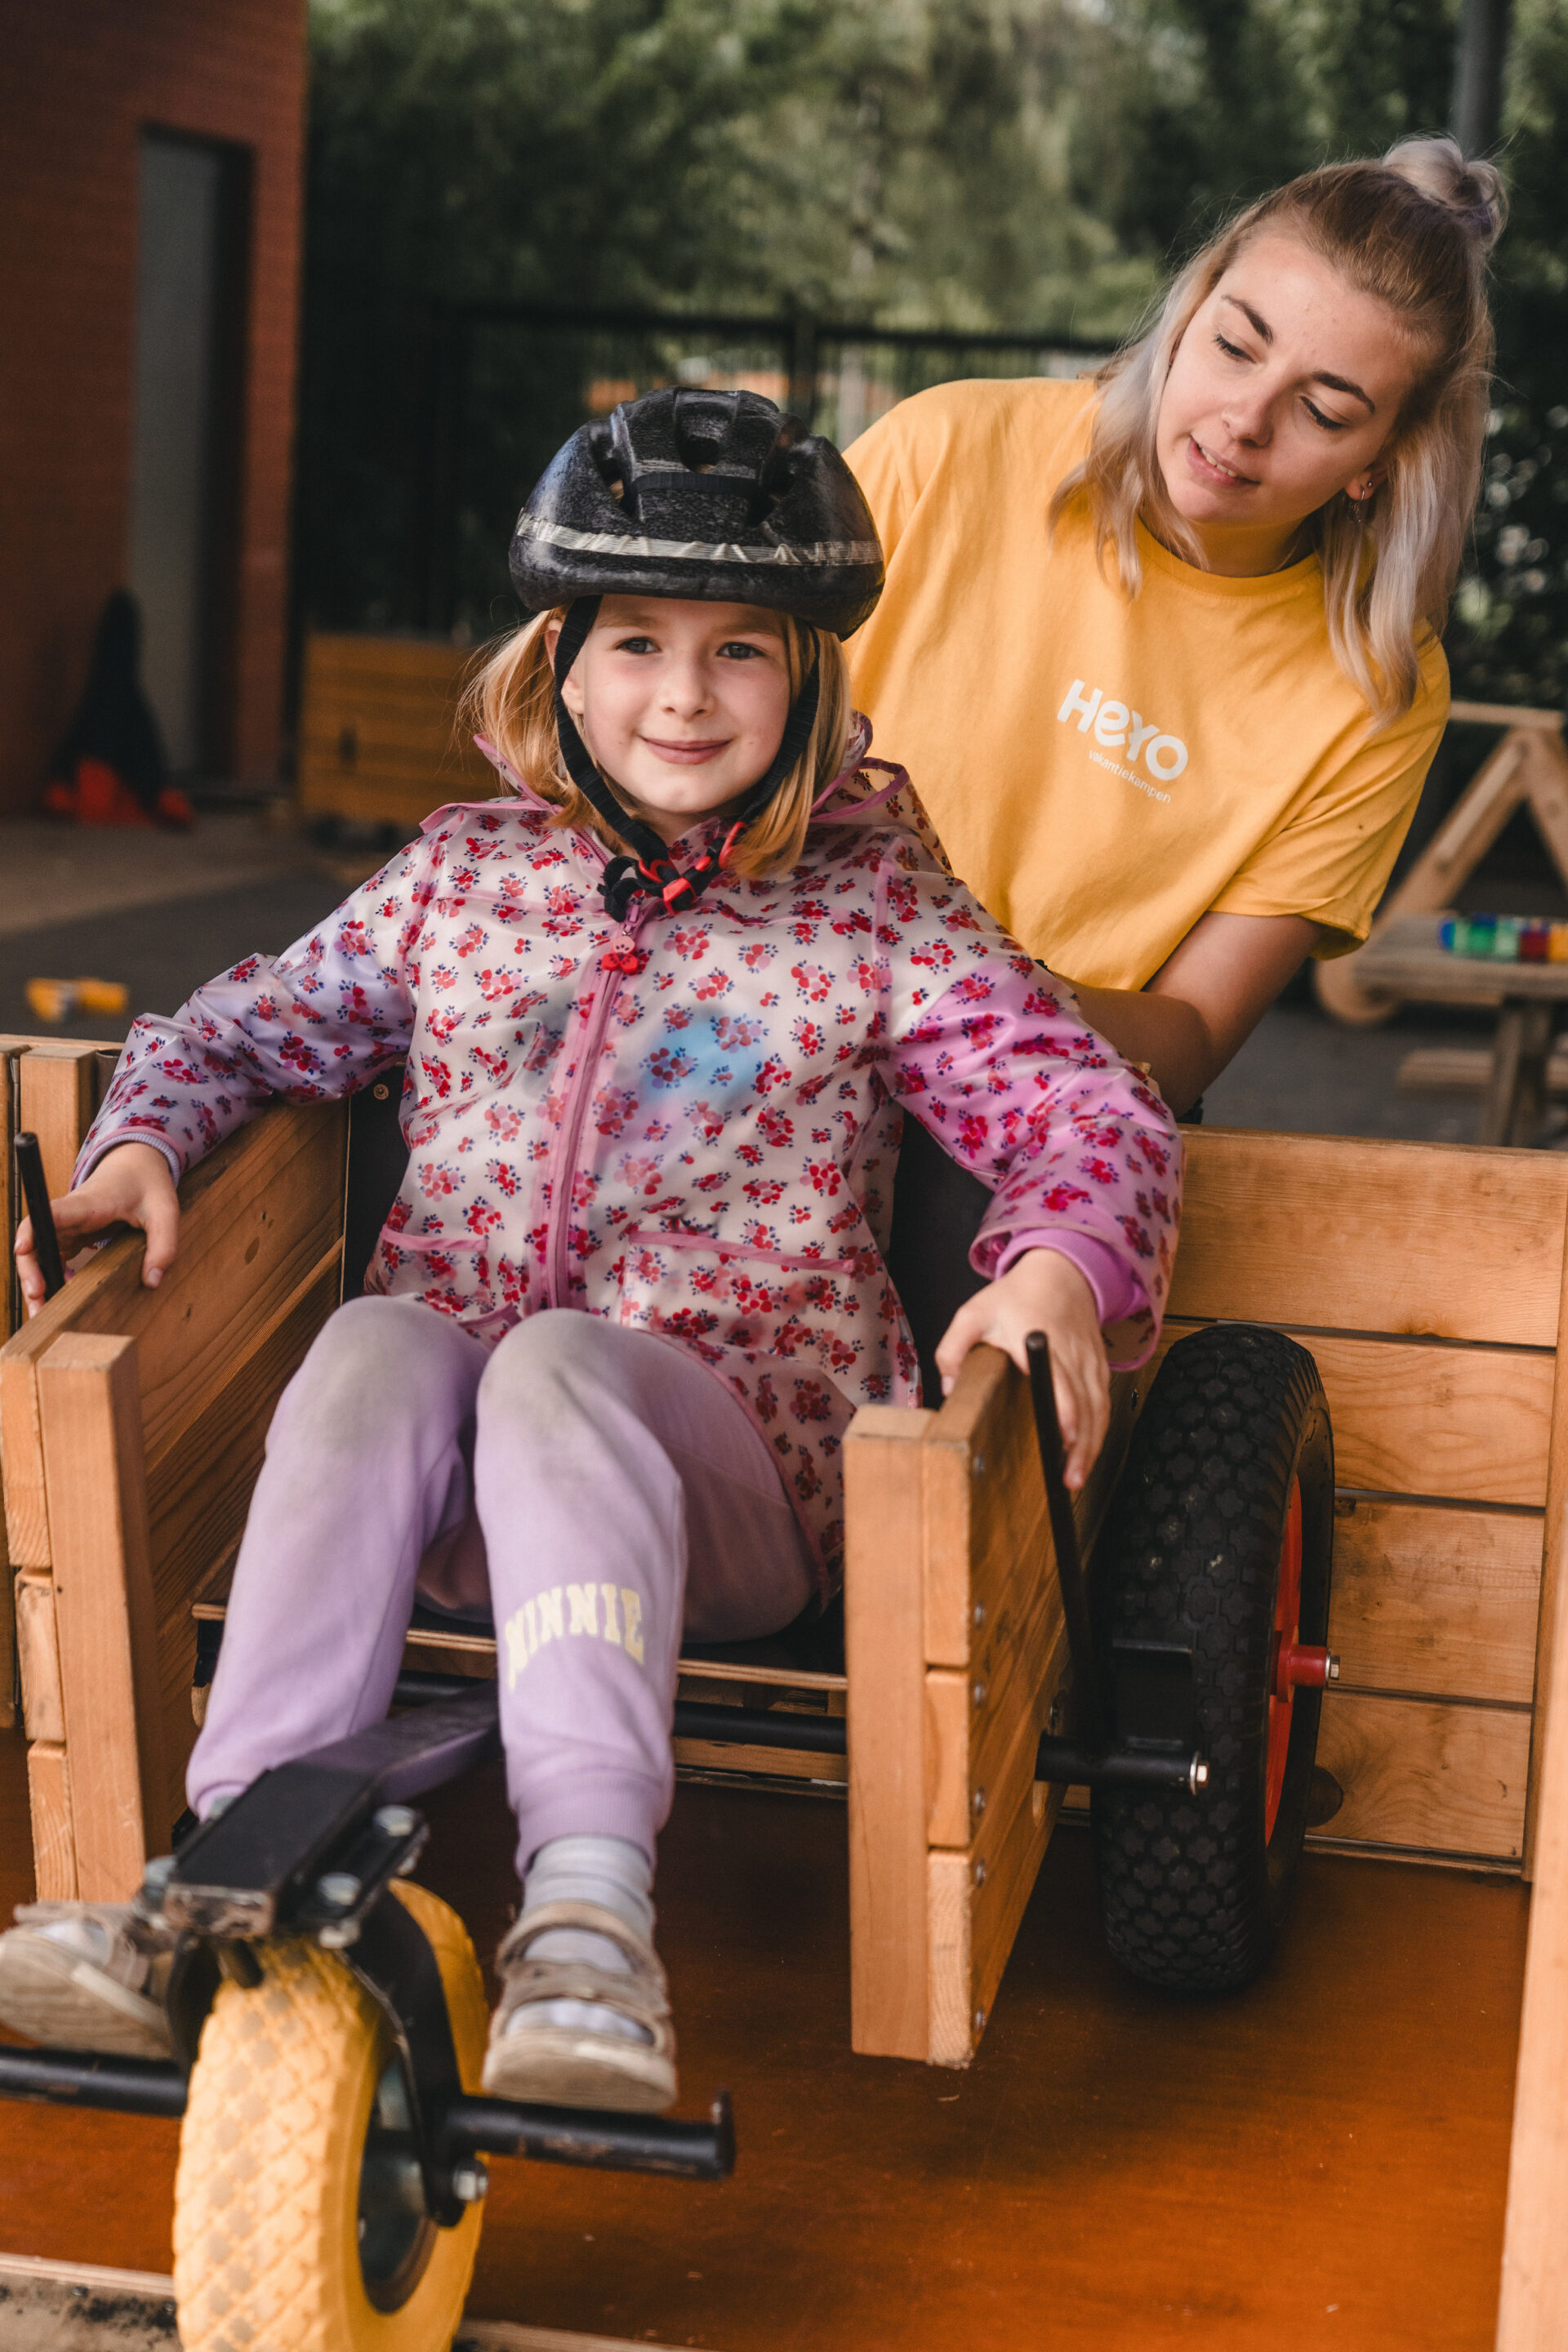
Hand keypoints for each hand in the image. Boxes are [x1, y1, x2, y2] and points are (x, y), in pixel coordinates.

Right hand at [15, 1141, 178, 1318]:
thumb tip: (152, 1281)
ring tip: (42, 1312)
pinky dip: (50, 1278)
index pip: (51, 1213)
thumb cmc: (147, 1184)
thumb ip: (163, 1245)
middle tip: (38, 1301)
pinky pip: (52, 1258)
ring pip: (39, 1254)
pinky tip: (59, 1297)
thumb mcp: (165, 1211)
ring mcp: (67, 1227)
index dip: (32, 1230)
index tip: (22, 1250)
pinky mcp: (71, 1236)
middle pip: (35, 1241)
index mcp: (88, 1204)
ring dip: (37, 1281)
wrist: (136, 1166)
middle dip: (30, 1271)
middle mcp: (69, 1216)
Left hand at [934, 1248, 1109, 1490]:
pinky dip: (1098, 1431)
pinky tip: (1087, 1453)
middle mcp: (1071, 1354)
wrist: (1060, 1272)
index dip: (1066, 1410)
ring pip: (1098, 1410)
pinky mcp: (1098, 1367)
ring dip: (1092, 1446)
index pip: (1060, 1380)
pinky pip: (1103, 1404)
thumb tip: (948, 1387)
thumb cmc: (1016, 1296)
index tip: (1065, 1437)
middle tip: (1068, 1479)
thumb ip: (953, 1349)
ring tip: (1076, 1477)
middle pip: (1085, 1406)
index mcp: (1039, 1341)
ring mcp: (1089, 1362)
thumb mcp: (972, 1313)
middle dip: (1080, 1447)